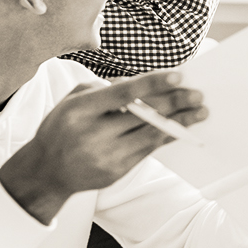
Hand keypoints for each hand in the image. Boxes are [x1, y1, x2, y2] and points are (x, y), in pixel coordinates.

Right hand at [0, 70, 206, 223]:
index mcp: (80, 110)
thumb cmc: (62, 126)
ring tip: (200, 112)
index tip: (178, 76)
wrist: (46, 170)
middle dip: (174, 104)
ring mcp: (106, 156)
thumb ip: (105, 88)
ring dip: (180, 123)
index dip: (152, 84)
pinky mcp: (116, 172)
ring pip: (150, 135)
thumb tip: (144, 85)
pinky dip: (167, 137)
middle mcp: (93, 134)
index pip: (122, 94)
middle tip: (198, 94)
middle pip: (142, 116)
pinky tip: (182, 128)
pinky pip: (148, 151)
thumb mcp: (73, 99)